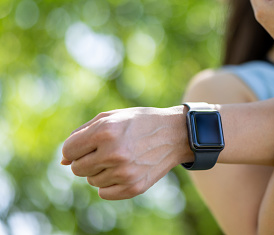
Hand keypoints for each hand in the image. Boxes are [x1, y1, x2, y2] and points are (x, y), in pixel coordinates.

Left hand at [61, 106, 191, 199]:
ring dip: (100, 171)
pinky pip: (104, 193)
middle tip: (105, 151)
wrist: (175, 134)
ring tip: (120, 158)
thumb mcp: (112, 117)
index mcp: (105, 131)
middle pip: (77, 168)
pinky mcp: (133, 187)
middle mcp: (113, 153)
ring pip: (92, 181)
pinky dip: (110, 184)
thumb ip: (82, 134)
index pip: (68, 151)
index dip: (75, 148)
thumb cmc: (139, 122)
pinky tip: (125, 170)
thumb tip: (63, 162)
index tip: (88, 145)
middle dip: (86, 160)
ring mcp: (124, 173)